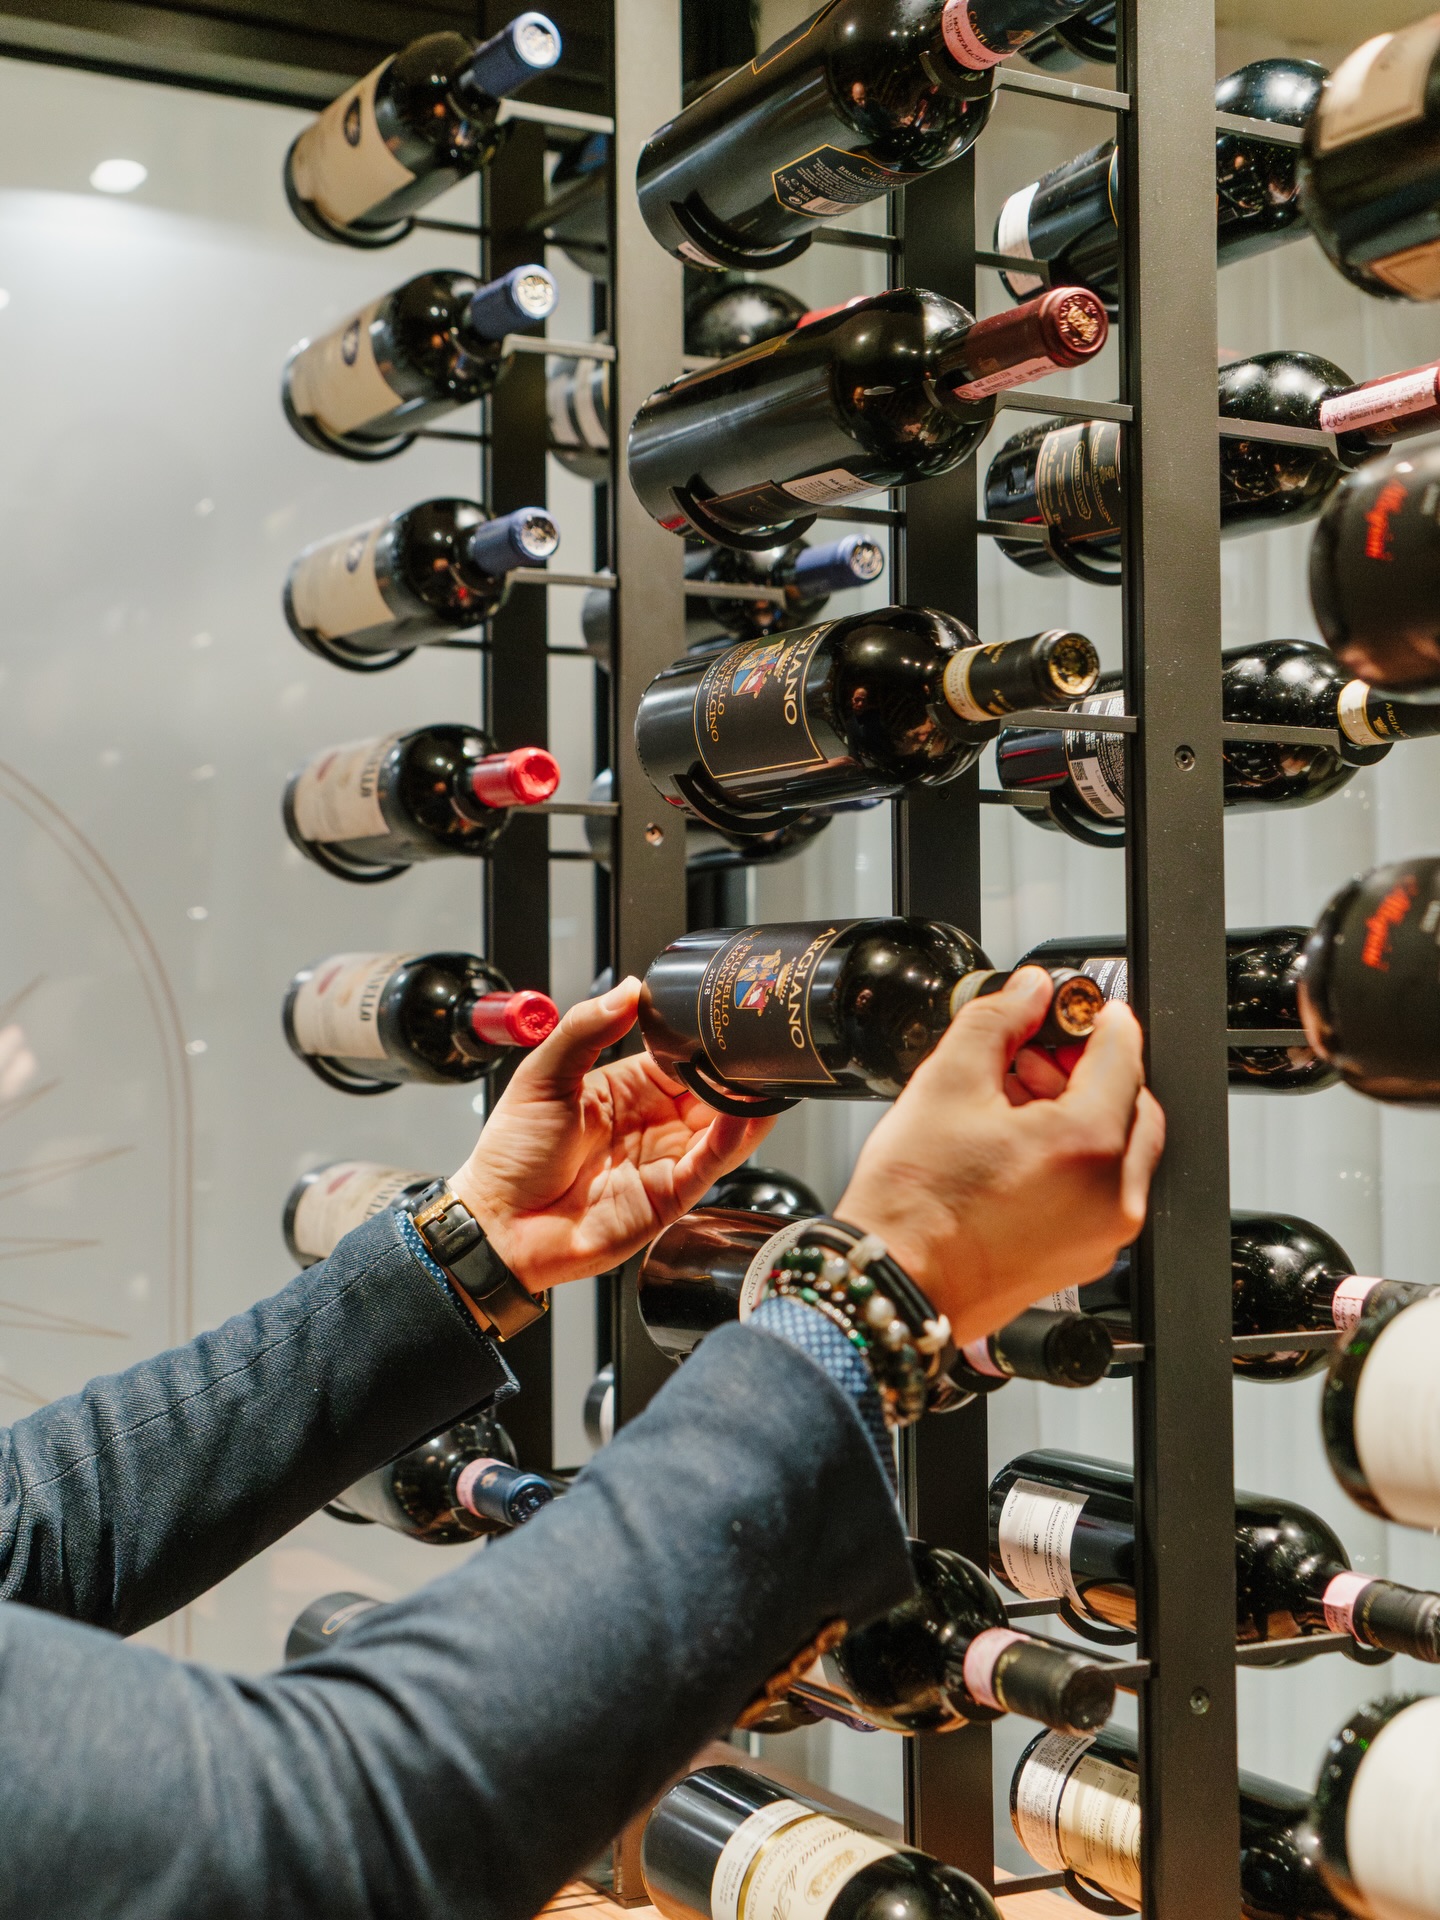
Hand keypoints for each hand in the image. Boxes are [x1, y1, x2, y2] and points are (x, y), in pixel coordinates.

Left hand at [451, 977, 775, 1291]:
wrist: (498, 1224)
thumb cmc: (512, 1157)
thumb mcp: (543, 1076)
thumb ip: (585, 1029)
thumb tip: (627, 989)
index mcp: (624, 1089)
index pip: (679, 1057)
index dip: (702, 1041)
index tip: (722, 1019)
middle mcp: (651, 1123)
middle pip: (710, 1090)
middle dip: (734, 1070)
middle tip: (754, 1047)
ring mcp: (663, 1159)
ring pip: (721, 1127)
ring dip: (745, 1103)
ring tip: (762, 1077)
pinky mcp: (670, 1196)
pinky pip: (711, 1164)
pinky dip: (735, 1141)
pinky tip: (747, 1117)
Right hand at [836, 967, 1164, 1344]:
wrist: (895, 1282)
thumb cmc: (914, 1204)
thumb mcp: (947, 1082)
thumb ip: (998, 1020)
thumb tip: (1028, 992)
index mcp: (1089, 1145)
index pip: (1123, 1054)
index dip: (1099, 1017)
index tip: (1082, 1005)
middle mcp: (1113, 1196)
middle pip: (1131, 1104)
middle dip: (1089, 1068)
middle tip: (1037, 1052)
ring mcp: (1103, 1234)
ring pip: (1118, 1149)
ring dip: (1081, 1111)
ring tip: (1015, 1099)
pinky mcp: (1083, 1257)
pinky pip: (1101, 1190)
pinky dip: (1075, 1157)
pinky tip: (1018, 1144)